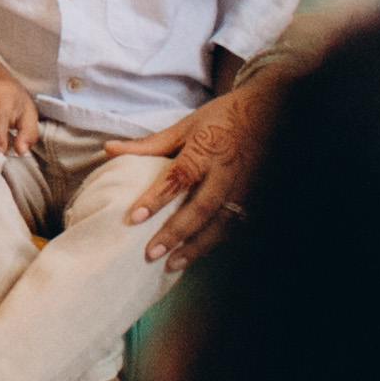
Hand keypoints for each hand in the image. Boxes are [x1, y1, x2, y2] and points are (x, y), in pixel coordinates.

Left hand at [103, 68, 273, 270]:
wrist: (270, 115)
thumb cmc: (221, 119)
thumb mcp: (185, 126)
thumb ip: (149, 144)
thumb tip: (109, 150)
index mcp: (205, 150)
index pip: (178, 177)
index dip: (156, 199)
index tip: (134, 217)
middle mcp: (225, 173)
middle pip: (201, 209)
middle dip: (176, 233)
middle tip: (151, 253)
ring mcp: (243, 189)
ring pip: (220, 225)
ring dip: (196, 247)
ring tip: (172, 265)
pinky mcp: (254, 199)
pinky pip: (234, 227)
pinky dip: (215, 243)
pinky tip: (196, 255)